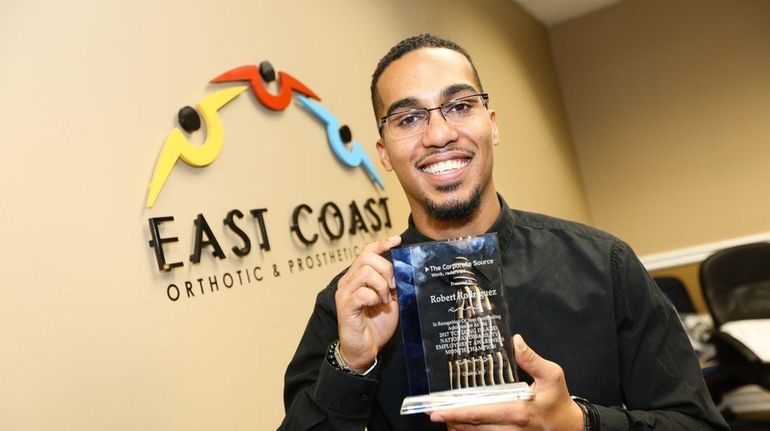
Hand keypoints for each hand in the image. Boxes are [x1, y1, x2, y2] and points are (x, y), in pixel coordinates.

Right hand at [335, 235, 401, 371]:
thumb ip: (394, 284)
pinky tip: (377, 305)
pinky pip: (361, 292)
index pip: (367, 252)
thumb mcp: (391, 300)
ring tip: (385, 300)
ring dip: (381, 285)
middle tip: (393, 287)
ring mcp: (345, 293)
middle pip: (366, 258)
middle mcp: (348, 282)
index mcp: (358, 277)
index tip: (397, 241)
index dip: (381, 244)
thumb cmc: (376, 325)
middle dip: (386, 269)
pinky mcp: (345, 306)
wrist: (365, 350)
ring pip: (365, 272)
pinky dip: (373, 297)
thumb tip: (406, 270)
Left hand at [429, 334, 583, 430]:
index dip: (457, 412)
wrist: (572, 427)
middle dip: (452, 420)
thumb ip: (531, 359)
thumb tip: (515, 341)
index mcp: (519, 411)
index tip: (438, 411)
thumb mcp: (552, 376)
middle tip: (434, 412)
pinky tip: (463, 424)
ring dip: (460, 427)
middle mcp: (512, 428)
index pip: (481, 412)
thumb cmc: (559, 401)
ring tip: (445, 417)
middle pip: (474, 427)